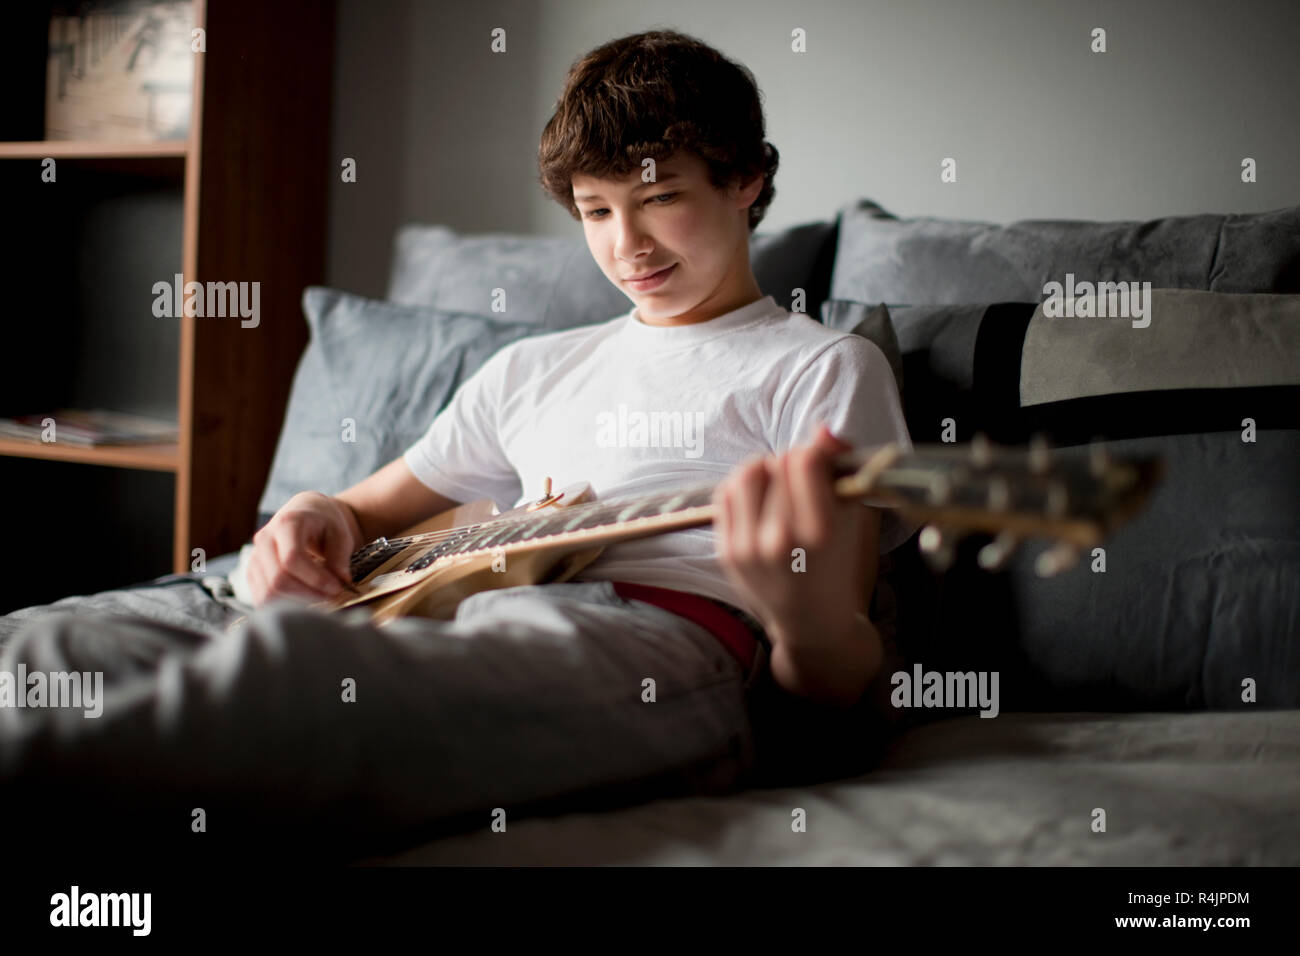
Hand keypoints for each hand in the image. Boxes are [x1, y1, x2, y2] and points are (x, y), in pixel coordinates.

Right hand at [246, 491, 362, 606]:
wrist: (304, 513)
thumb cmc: (324, 522)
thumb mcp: (340, 533)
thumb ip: (340, 557)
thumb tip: (341, 582)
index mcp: (286, 523)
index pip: (292, 558)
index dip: (315, 579)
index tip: (337, 588)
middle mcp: (264, 539)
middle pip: (278, 579)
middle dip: (307, 594)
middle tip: (331, 597)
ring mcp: (255, 557)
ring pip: (268, 593)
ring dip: (296, 603)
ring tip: (320, 599)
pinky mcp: (252, 572)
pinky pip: (262, 598)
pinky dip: (284, 606)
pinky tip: (305, 600)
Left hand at [712, 423, 866, 641]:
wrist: (811, 621)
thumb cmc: (837, 563)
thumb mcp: (850, 518)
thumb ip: (838, 470)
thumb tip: (823, 430)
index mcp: (819, 534)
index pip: (803, 461)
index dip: (813, 453)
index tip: (820, 464)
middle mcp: (780, 542)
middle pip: (776, 464)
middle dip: (791, 464)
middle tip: (800, 480)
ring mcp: (748, 549)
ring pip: (746, 474)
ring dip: (764, 469)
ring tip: (777, 485)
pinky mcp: (727, 552)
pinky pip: (726, 495)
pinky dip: (743, 487)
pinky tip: (759, 499)